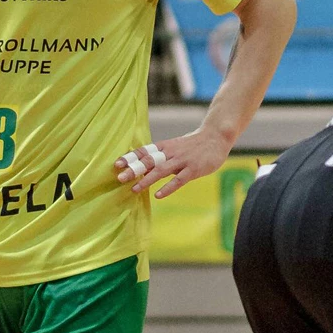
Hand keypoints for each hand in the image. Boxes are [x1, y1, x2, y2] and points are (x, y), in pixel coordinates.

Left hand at [115, 127, 235, 198]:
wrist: (216, 137)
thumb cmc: (194, 144)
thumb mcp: (176, 147)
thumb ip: (162, 157)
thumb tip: (144, 167)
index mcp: (165, 146)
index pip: (144, 151)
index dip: (130, 157)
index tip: (117, 164)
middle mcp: (171, 152)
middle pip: (149, 161)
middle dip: (133, 169)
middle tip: (119, 178)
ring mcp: (182, 161)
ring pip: (161, 170)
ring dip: (146, 180)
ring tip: (134, 189)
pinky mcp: (193, 170)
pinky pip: (178, 180)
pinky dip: (168, 188)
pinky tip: (158, 195)